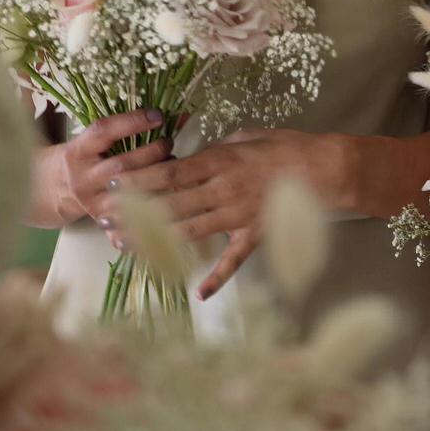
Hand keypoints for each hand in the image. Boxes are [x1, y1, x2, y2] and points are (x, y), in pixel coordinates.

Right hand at [28, 109, 172, 227]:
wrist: (54, 191)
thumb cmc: (82, 158)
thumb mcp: (88, 141)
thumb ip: (119, 129)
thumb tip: (163, 114)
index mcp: (76, 152)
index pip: (103, 132)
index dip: (132, 122)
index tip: (158, 115)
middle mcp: (82, 178)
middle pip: (121, 164)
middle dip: (151, 151)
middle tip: (168, 141)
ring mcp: (92, 202)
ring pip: (130, 190)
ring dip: (157, 174)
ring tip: (172, 162)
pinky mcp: (104, 219)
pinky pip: (134, 211)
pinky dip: (155, 197)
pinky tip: (169, 187)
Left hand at [103, 128, 352, 300]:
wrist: (324, 170)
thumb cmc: (284, 147)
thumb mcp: (245, 137)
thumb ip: (214, 150)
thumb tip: (188, 156)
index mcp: (219, 162)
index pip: (169, 173)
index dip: (138, 181)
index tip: (112, 185)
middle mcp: (223, 191)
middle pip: (169, 206)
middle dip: (133, 214)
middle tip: (104, 221)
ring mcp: (238, 217)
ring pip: (189, 233)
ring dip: (155, 242)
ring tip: (126, 248)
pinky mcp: (255, 236)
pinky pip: (233, 261)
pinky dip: (217, 278)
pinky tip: (198, 293)